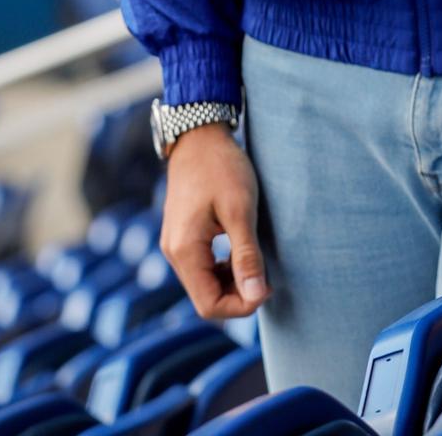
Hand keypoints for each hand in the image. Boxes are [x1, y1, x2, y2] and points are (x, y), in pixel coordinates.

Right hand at [159, 122, 271, 318]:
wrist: (199, 135)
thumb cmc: (222, 168)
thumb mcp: (240, 210)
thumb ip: (246, 256)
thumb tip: (256, 296)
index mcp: (184, 251)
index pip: (209, 305)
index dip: (241, 306)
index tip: (267, 288)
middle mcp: (173, 252)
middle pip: (205, 298)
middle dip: (237, 295)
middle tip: (265, 276)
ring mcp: (174, 244)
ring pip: (202, 284)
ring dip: (230, 282)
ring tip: (255, 263)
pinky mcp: (181, 235)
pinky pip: (200, 267)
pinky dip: (221, 268)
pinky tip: (239, 253)